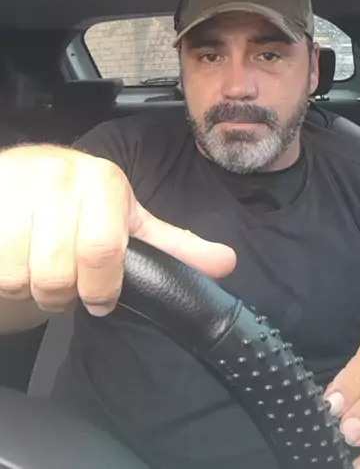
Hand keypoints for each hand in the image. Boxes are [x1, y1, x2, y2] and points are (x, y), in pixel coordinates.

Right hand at [0, 145, 235, 316]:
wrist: (21, 177)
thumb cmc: (79, 203)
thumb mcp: (128, 219)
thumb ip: (175, 245)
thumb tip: (226, 263)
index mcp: (102, 181)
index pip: (102, 252)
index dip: (101, 287)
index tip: (99, 294)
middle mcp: (59, 177)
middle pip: (59, 274)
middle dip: (63, 294)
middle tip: (66, 281)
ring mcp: (17, 187)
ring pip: (20, 277)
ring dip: (29, 288)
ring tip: (39, 267)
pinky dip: (5, 279)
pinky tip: (14, 258)